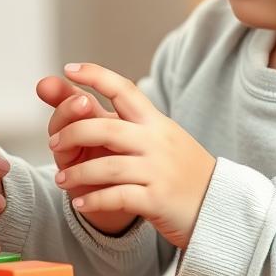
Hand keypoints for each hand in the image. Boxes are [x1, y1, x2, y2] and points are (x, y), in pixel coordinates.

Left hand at [51, 63, 215, 248]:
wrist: (222, 207)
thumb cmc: (184, 172)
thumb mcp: (163, 140)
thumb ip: (129, 125)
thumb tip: (93, 106)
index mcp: (156, 122)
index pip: (123, 89)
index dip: (96, 75)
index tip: (69, 68)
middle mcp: (157, 141)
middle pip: (105, 128)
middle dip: (72, 134)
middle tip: (53, 143)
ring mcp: (158, 171)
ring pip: (106, 166)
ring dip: (77, 174)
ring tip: (60, 181)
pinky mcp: (157, 200)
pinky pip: (117, 197)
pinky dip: (94, 201)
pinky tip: (81, 204)